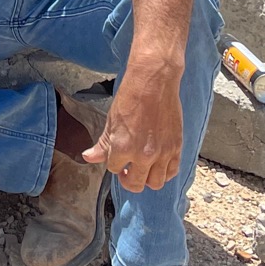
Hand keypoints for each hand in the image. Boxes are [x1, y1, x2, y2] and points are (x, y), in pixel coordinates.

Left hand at [84, 63, 183, 191]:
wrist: (154, 82)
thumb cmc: (131, 97)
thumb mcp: (111, 121)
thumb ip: (102, 144)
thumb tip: (88, 157)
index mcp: (122, 148)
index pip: (114, 169)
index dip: (114, 163)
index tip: (117, 156)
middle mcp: (143, 155)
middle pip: (135, 184)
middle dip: (128, 179)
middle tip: (127, 171)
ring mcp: (162, 153)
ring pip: (155, 183)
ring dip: (146, 180)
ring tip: (142, 169)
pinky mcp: (176, 147)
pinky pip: (172, 172)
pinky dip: (164, 173)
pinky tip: (157, 165)